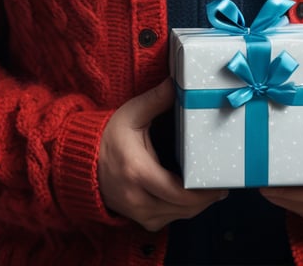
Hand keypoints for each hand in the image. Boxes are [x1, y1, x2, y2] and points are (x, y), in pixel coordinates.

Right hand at [98, 78, 227, 230]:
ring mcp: (135, 212)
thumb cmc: (108, 135)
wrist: (81, 161)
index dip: (202, 194)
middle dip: (205, 200)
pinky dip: (180, 210)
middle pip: (181, 208)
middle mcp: (136, 198)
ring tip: (211, 191)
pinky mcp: (136, 217)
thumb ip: (156, 99)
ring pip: (175, 217)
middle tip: (221, 186)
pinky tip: (190, 198)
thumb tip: (177, 83)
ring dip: (195, 207)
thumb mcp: (132, 114)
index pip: (177, 192)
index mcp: (138, 172)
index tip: (219, 184)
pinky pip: (166, 219)